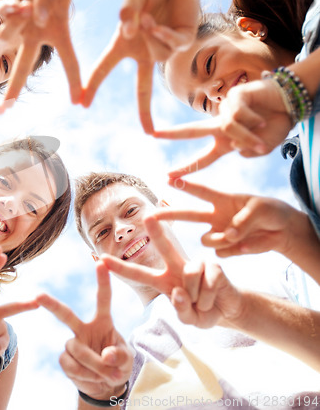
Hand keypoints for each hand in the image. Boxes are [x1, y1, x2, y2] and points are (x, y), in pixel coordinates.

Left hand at [0, 0, 80, 103]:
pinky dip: (8, 10)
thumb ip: (49, 1)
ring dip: (16, 24)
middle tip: (7, 105)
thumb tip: (37, 18)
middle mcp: (36, 31)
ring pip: (10, 37)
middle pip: (25, 64)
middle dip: (16, 85)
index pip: (68, 59)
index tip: (78, 102)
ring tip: (24, 4)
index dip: (74, 81)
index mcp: (58, 30)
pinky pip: (2, 17)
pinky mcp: (3, 9)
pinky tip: (16, 0)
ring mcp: (18, 22)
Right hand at [37, 262, 132, 400]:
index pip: (103, 298)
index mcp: (103, 321)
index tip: (101, 262)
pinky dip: (84, 375)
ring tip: (107, 375)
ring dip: (94, 365)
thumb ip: (120, 356)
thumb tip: (105, 355)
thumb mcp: (127, 360)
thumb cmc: (118, 365)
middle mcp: (84, 328)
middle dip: (52, 305)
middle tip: (39, 296)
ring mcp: (73, 343)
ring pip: (77, 349)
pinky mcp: (65, 359)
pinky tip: (90, 377)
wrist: (106, 386)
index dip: (103, 280)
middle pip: (66, 315)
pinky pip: (71, 365)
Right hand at [82, 0, 202, 133]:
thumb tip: (128, 31)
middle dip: (145, 111)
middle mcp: (144, 50)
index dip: (91, 86)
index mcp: (124, 44)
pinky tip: (156, 24)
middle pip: (143, 87)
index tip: (81, 104)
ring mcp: (164, 48)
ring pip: (158, 52)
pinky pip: (173, 46)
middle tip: (148, 132)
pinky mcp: (184, 40)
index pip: (104, 68)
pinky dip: (164, 37)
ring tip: (147, 15)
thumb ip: (128, 10)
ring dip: (150, 35)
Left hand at [101, 216, 242, 327]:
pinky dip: (209, 297)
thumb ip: (180, 311)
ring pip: (189, 275)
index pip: (137, 274)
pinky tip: (213, 297)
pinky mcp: (212, 265)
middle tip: (148, 216)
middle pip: (165, 246)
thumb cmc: (202, 312)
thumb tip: (179, 292)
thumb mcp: (188, 319)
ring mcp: (195, 264)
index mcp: (163, 280)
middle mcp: (176, 266)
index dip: (120, 268)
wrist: (228, 309)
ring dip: (197, 297)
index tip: (101, 258)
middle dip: (157, 231)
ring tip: (202, 302)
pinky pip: (207, 282)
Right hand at [153, 178, 301, 257]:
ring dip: (222, 240)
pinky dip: (235, 250)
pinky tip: (247, 245)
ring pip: (208, 240)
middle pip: (188, 215)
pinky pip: (222, 253)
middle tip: (151, 216)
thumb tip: (229, 236)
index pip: (201, 191)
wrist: (282, 231)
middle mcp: (216, 216)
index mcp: (223, 200)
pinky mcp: (227, 249)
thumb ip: (243, 220)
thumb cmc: (270, 212)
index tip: (168, 179)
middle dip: (169, 215)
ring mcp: (220, 233)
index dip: (185, 185)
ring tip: (240, 237)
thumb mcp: (261, 209)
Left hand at [154, 79, 291, 176]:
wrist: (289, 104)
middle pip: (192, 130)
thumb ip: (248, 151)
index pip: (203, 158)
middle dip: (172, 133)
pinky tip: (262, 118)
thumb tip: (233, 145)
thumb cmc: (274, 126)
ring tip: (262, 134)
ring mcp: (225, 110)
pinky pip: (239, 114)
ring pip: (229, 127)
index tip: (168, 176)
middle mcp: (220, 126)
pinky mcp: (234, 96)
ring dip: (248, 135)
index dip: (187, 168)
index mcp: (224, 142)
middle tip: (153, 134)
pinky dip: (254, 121)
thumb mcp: (262, 148)